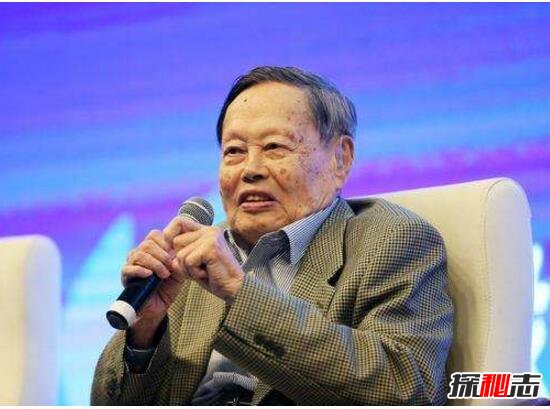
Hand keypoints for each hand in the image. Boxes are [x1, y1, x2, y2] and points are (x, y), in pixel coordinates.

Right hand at [121, 229, 184, 345]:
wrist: (158, 307)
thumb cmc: (169, 287)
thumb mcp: (178, 271)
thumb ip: (179, 260)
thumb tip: (178, 250)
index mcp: (152, 249)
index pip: (154, 235)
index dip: (166, 242)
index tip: (175, 254)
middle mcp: (140, 254)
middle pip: (147, 243)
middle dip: (162, 254)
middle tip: (171, 266)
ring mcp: (131, 264)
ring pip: (139, 254)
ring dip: (155, 263)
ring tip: (164, 274)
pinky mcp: (125, 277)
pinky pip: (128, 268)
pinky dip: (140, 270)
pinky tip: (149, 275)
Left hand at [164, 217, 243, 303]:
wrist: (234, 288)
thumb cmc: (214, 276)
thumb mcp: (195, 260)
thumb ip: (182, 250)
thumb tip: (164, 245)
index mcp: (206, 230)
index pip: (179, 222)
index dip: (169, 233)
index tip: (167, 244)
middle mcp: (209, 230)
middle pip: (176, 241)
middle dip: (181, 259)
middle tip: (198, 267)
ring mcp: (211, 238)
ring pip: (181, 254)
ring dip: (188, 269)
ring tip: (204, 271)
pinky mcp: (211, 248)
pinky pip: (188, 261)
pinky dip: (194, 272)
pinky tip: (207, 273)